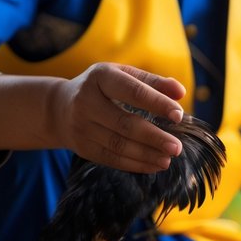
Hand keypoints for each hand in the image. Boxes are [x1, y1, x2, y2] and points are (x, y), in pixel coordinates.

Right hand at [49, 62, 186, 174]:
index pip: (132, 91)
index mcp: (100, 77)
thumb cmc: (102, 88)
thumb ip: (152, 82)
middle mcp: (86, 101)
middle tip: (177, 147)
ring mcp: (81, 126)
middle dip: (154, 137)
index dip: (157, 103)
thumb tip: (180, 92)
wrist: (60, 108)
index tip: (179, 115)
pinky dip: (135, 164)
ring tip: (168, 158)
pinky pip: (111, 159)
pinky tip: (154, 164)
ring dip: (146, 154)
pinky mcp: (82, 147)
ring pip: (118, 145)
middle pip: (124, 123)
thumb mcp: (123, 76)